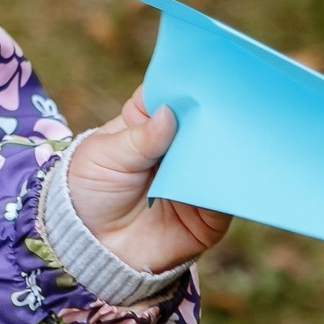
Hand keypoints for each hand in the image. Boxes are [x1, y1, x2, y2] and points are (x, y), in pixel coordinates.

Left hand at [65, 85, 232, 273]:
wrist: (91, 250)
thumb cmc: (89, 193)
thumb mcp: (105, 157)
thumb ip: (139, 138)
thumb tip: (170, 113)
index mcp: (148, 121)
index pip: (171, 93)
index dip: (185, 83)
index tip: (202, 73)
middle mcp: (178, 145)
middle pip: (204, 121)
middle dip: (214, 113)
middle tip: (227, 102)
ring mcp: (197, 175)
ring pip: (220, 155)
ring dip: (227, 146)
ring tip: (234, 134)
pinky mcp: (210, 212)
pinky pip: (227, 194)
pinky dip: (231, 182)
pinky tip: (234, 171)